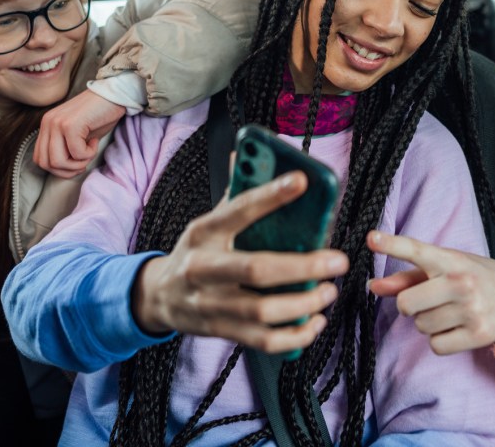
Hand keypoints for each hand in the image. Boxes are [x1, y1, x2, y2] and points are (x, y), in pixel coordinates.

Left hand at [35, 90, 126, 177]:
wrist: (114, 95)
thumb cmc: (99, 115)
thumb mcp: (77, 134)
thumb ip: (64, 148)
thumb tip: (63, 170)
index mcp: (47, 125)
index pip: (39, 159)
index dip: (58, 169)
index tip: (77, 163)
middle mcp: (48, 123)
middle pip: (45, 164)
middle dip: (67, 170)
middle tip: (84, 161)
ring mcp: (57, 123)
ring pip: (57, 162)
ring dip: (77, 164)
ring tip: (89, 152)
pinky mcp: (70, 125)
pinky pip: (76, 153)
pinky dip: (89, 154)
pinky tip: (95, 141)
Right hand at [134, 172, 349, 353]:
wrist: (157, 297)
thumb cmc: (194, 253)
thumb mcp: (207, 222)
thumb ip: (234, 194)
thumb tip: (246, 154)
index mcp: (203, 233)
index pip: (238, 210)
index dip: (270, 196)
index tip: (302, 181)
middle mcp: (202, 268)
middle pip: (256, 269)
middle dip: (303, 266)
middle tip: (337, 261)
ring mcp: (210, 304)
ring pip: (262, 310)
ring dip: (303, 303)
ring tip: (328, 291)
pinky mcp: (220, 332)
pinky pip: (263, 340)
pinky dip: (295, 336)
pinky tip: (314, 321)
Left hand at [367, 230, 494, 354]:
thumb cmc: (475, 278)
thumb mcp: (446, 267)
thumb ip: (408, 277)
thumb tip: (373, 286)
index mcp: (452, 260)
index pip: (417, 250)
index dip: (392, 245)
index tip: (372, 238)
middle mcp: (462, 282)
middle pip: (407, 303)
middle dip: (409, 306)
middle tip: (427, 300)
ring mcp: (472, 309)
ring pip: (421, 326)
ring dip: (427, 323)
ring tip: (449, 312)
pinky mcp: (479, 334)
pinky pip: (436, 345)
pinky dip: (440, 340)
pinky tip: (456, 328)